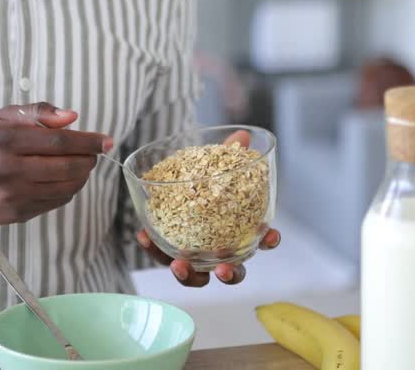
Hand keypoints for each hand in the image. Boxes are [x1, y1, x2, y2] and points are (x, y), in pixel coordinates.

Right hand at [0, 102, 112, 225]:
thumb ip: (36, 113)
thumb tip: (72, 117)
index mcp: (4, 140)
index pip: (58, 140)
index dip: (87, 141)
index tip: (105, 140)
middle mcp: (8, 169)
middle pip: (66, 166)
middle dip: (89, 159)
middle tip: (94, 152)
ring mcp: (13, 196)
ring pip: (66, 187)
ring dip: (82, 175)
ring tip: (81, 164)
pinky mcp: (17, 214)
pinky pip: (56, 202)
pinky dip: (68, 190)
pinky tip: (64, 179)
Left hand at [135, 127, 280, 286]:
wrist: (173, 186)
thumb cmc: (204, 183)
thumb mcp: (214, 167)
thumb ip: (228, 154)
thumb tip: (242, 137)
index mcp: (239, 232)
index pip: (260, 241)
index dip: (268, 240)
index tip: (271, 235)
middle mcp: (220, 252)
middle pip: (232, 272)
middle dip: (230, 274)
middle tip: (223, 268)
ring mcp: (195, 258)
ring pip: (197, 277)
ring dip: (189, 275)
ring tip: (179, 265)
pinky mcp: (170, 254)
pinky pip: (162, 256)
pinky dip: (153, 248)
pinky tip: (143, 236)